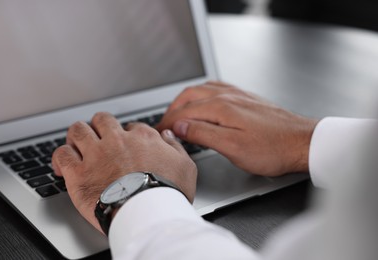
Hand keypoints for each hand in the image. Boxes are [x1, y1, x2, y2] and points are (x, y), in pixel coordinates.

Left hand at [52, 112, 196, 232]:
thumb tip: (167, 135)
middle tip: (99, 137)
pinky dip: (61, 156)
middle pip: (102, 120)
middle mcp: (117, 140)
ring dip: (77, 135)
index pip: (130, 127)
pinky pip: (62, 154)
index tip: (126, 145)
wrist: (147, 213)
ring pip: (78, 130)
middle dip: (100, 126)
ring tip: (78, 144)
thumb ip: (176, 147)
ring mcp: (96, 155)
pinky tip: (63, 164)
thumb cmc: (168, 192)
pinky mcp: (78, 173)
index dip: (127, 135)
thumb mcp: (186, 166)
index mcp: (142, 138)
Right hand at [157, 81, 318, 176]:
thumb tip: (180, 126)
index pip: (184, 112)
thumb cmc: (272, 148)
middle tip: (163, 124)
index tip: (159, 132)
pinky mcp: (245, 98)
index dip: (168, 123)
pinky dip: (200, 94)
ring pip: (201, 90)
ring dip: (184, 100)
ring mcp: (237, 94)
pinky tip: (202, 100)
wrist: (301, 142)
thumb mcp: (233, 147)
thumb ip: (203, 133)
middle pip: (189, 96)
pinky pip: (216, 88)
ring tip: (176, 113)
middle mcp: (228, 96)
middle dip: (172, 109)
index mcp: (221, 107)